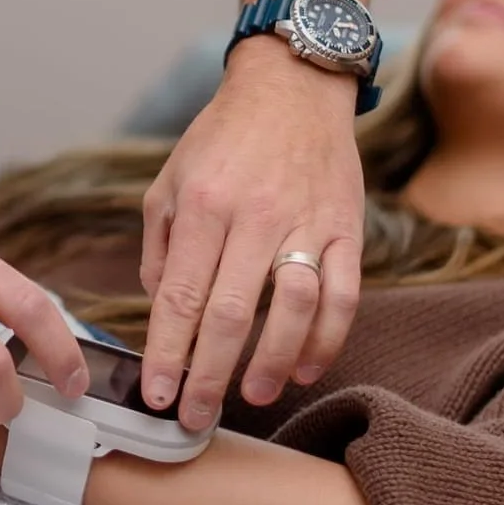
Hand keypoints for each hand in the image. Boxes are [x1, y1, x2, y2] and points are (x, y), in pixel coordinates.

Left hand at [140, 43, 365, 428]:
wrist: (293, 87)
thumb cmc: (224, 138)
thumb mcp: (170, 180)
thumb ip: (160, 246)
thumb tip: (159, 306)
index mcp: (203, 205)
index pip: (180, 295)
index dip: (167, 353)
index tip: (157, 394)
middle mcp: (254, 216)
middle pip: (231, 314)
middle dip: (209, 377)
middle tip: (194, 417)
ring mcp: (306, 223)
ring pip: (293, 310)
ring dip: (271, 363)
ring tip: (251, 396)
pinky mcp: (346, 228)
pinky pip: (343, 295)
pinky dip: (327, 340)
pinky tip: (304, 368)